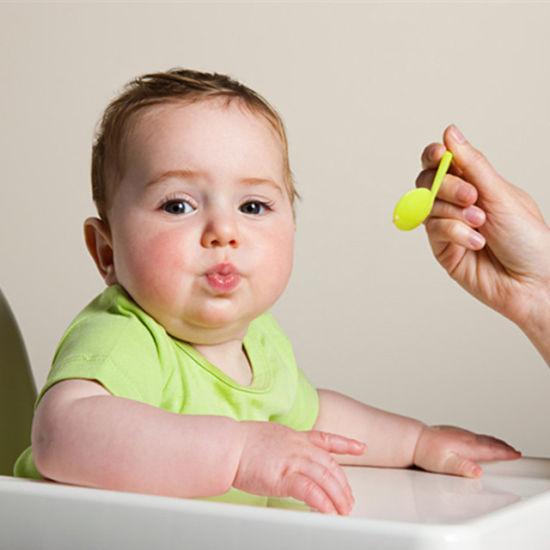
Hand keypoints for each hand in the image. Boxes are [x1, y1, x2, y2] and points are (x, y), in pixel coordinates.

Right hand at [233, 421, 365, 514]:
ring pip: (325, 479)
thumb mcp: (269, 436)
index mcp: (295, 436)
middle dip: (343, 484)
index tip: (361, 447)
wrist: (227, 445)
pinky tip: (328, 511)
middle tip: (348, 499)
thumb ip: (283, 447)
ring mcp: (293, 460)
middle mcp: (299, 447)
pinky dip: (323, 502)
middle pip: (331, 465)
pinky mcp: (284, 477)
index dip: (346, 444)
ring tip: (343, 510)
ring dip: (337, 497)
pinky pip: (311, 491)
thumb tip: (283, 457)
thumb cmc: (241, 443)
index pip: (326, 439)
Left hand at [413, 425, 520, 477]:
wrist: (412, 439)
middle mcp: (463, 437)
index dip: (504, 453)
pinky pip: (472, 435)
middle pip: (488, 442)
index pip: (490, 450)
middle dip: (502, 446)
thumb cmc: (426, 452)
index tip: (516, 454)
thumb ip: (462, 468)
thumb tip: (478, 472)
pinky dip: (482, 438)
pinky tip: (479, 441)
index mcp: (465, 446)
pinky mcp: (451, 432)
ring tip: (501, 445)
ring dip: (493, 441)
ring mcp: (457, 433)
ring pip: (480, 437)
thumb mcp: (444, 464)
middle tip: (514, 451)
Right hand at [417, 125, 549, 328]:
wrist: (533, 282)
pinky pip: (435, 230)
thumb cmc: (528, 239)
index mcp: (476, 184)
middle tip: (472, 197)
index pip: (442, 162)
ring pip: (429, 206)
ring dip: (456, 213)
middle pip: (429, 181)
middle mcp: (459, 203)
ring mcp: (449, 226)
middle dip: (448, 187)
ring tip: (481, 224)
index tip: (438, 154)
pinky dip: (456, 233)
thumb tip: (450, 133)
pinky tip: (476, 243)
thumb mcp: (501, 194)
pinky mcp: (443, 249)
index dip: (434, 155)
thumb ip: (471, 164)